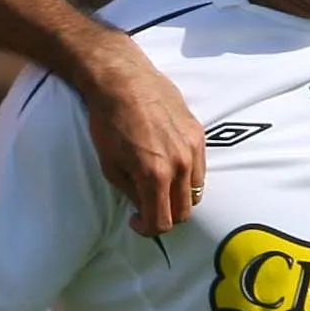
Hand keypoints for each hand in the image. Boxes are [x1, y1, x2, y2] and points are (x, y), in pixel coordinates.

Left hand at [76, 41, 206, 235]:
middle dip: (165, 216)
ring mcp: (193, 148)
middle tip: (149, 208)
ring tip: (161, 187)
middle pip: (184, 212)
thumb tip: (143, 206)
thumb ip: (131, 192)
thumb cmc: (109, 122)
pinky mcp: (198, 133)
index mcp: (154, 176)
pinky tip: (169, 165)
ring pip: (196, 191)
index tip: (137, 222)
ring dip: (179, 197)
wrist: (122, 81)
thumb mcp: (110, 165)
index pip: (162, 222)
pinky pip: (200, 167)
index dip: (148, 229)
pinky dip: (187, 175)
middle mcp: (180, 165)